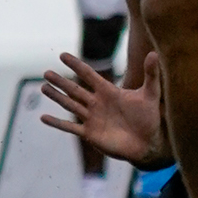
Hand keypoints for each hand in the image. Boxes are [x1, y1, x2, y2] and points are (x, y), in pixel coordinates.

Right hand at [40, 51, 167, 167]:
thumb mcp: (150, 94)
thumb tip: (154, 53)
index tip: (63, 55)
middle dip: (61, 81)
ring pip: (70, 105)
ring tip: (43, 88)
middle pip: (75, 89)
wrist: (147, 143)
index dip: (76, 65)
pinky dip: (57, 123)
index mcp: (108, 91)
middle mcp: (97, 103)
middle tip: (46, 72)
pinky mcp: (90, 134)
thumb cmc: (149, 118)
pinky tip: (44, 117)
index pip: (89, 74)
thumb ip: (151, 74)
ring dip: (56, 97)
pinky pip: (70, 127)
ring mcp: (92, 118)